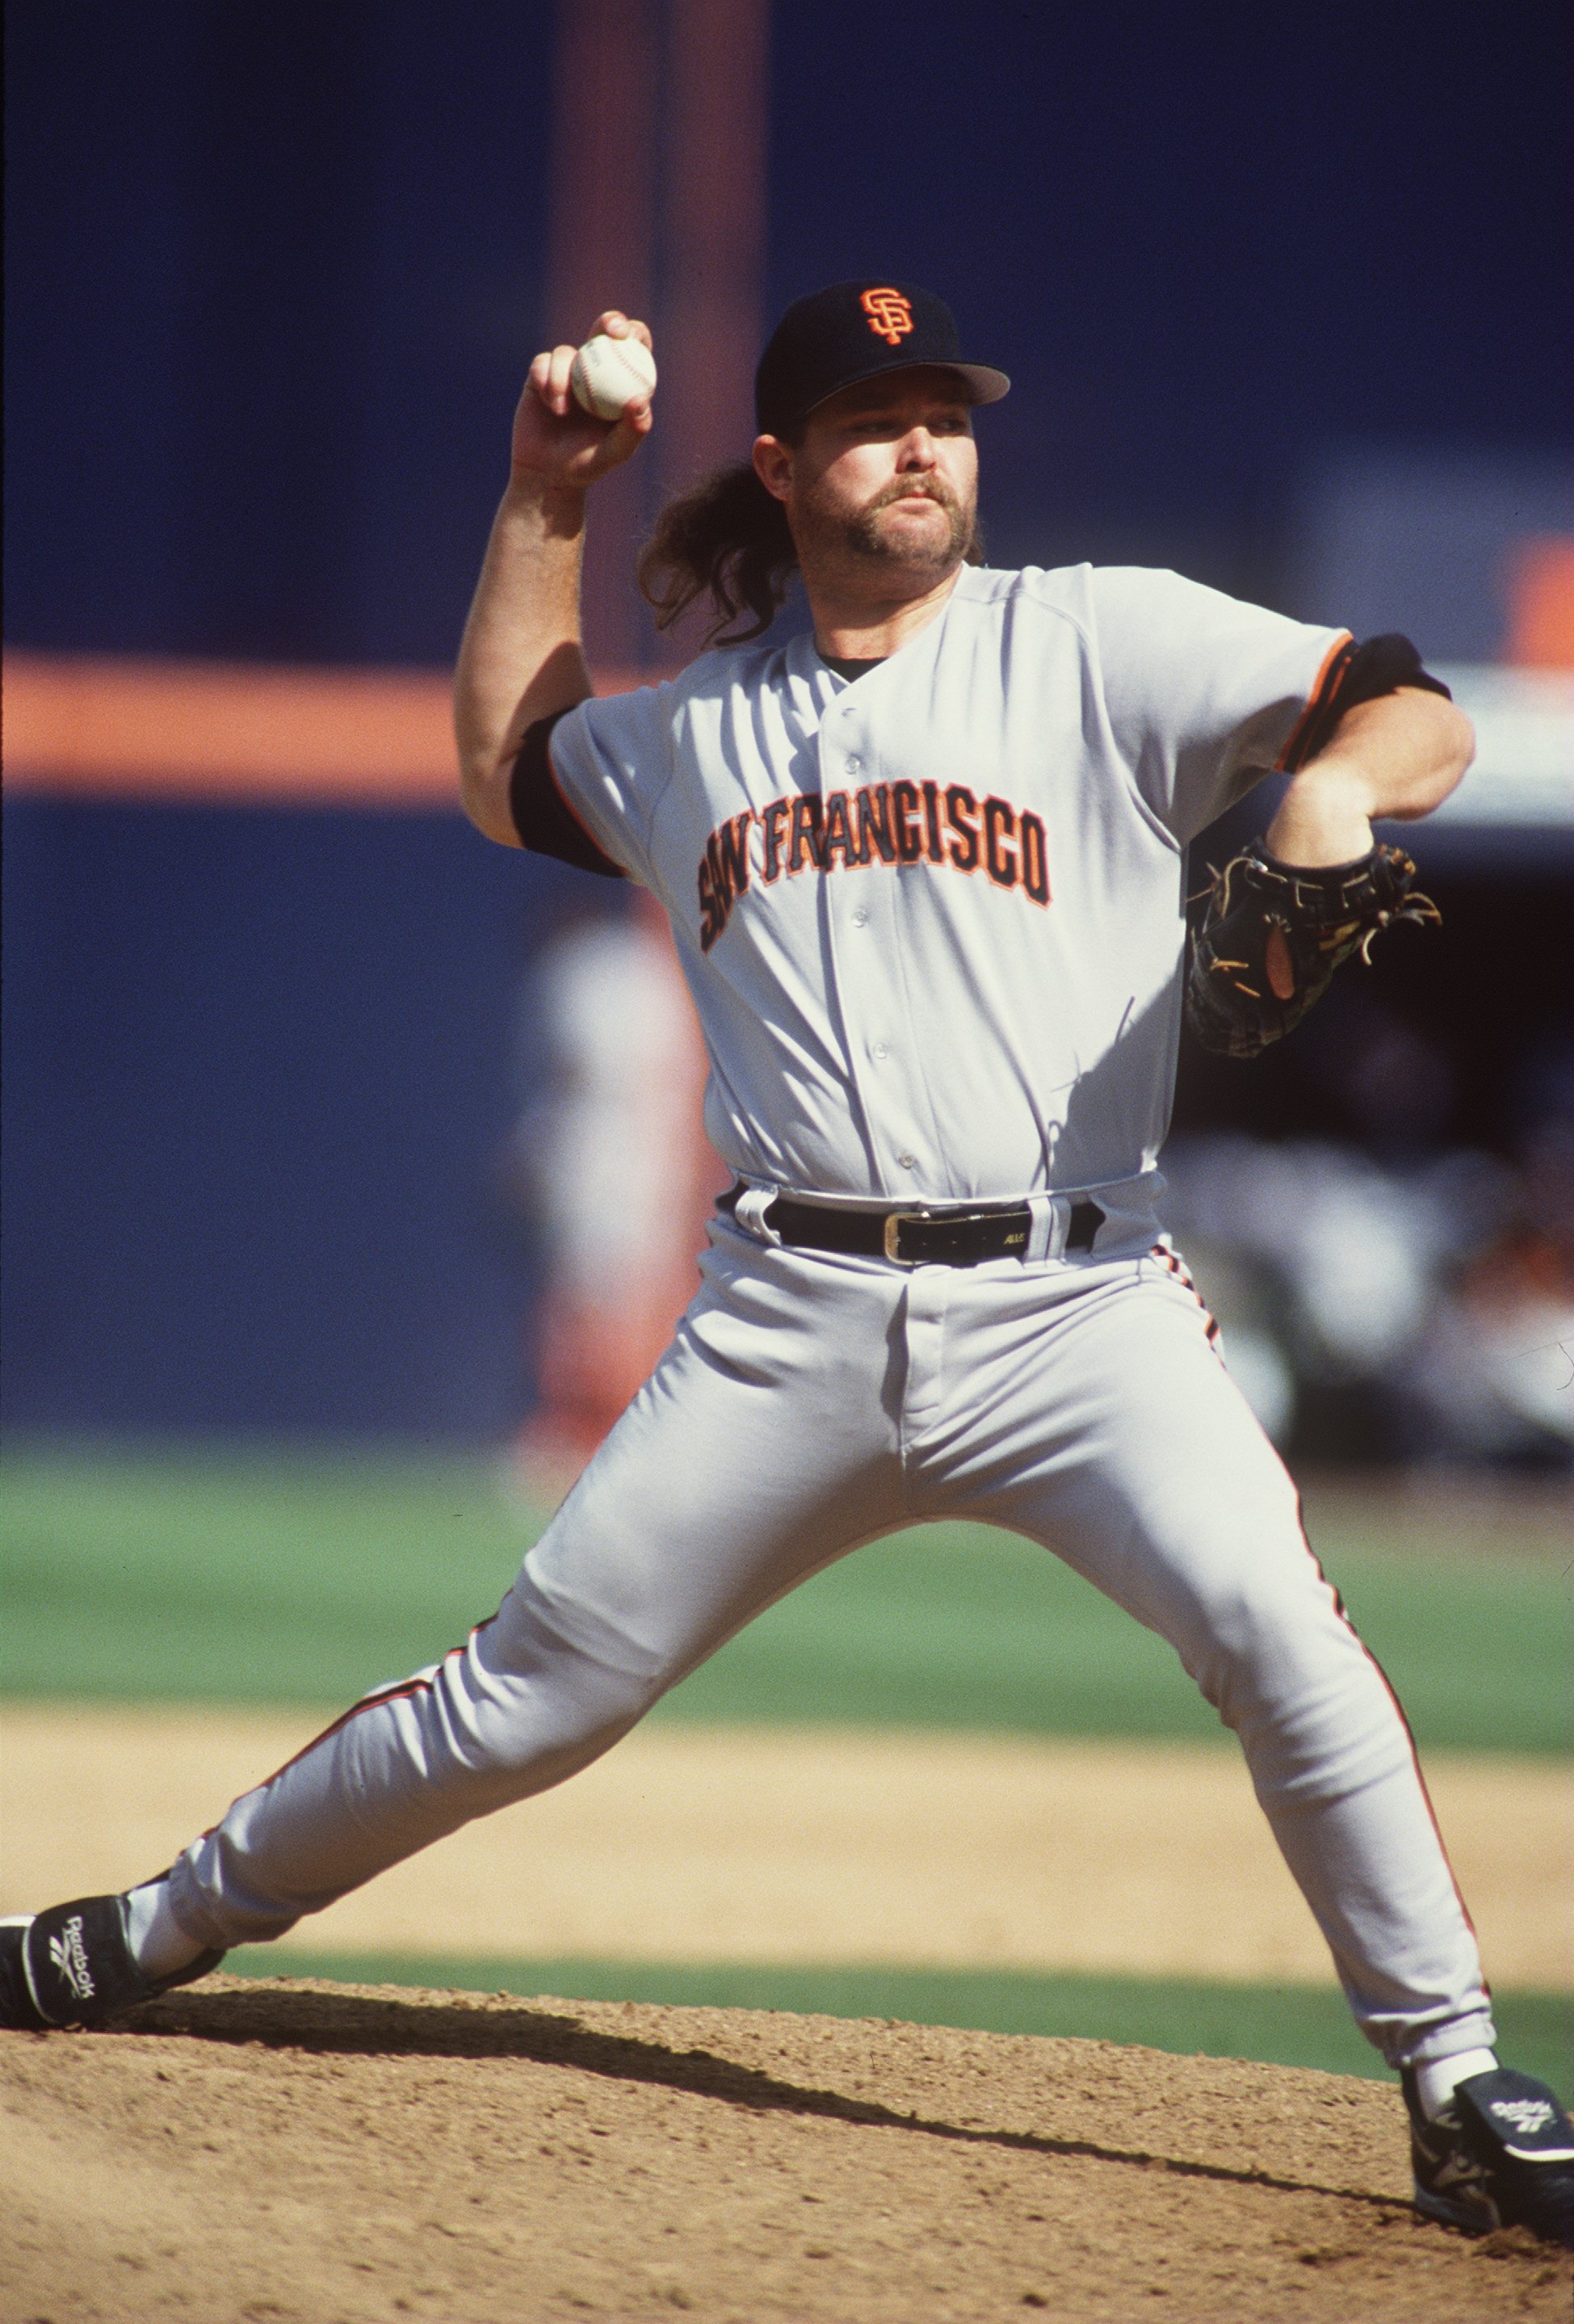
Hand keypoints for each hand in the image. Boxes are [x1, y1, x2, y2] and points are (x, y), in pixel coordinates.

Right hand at [510, 311, 654, 491]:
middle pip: (604, 332)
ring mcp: (567, 371)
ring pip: (567, 352)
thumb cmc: (585, 466)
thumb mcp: (612, 455)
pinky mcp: (540, 375)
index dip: (635, 333)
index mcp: (620, 383)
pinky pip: (542, 363)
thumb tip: (642, 400)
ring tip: (561, 410)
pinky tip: (551, 405)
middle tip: (610, 330)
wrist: (546, 475)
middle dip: (609, 321)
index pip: (634, 349)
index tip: (630, 337)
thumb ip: (631, 431)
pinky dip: (547, 380)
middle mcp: (595, 371)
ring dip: (564, 375)